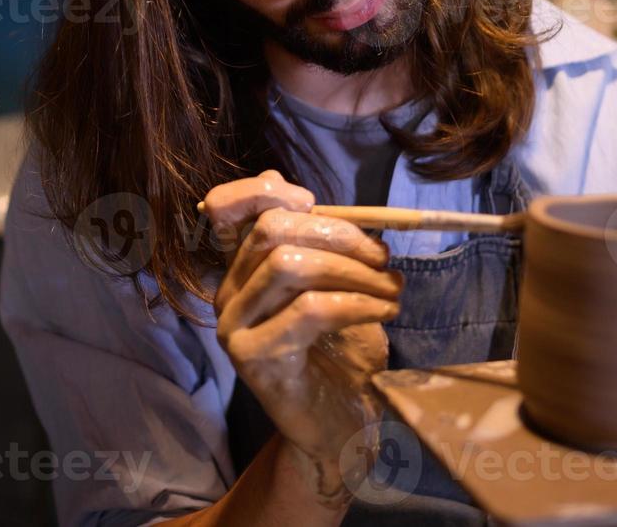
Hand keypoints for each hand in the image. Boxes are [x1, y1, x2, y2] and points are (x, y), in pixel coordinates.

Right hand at [204, 170, 403, 507]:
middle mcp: (228, 294)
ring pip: (288, 264)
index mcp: (241, 269)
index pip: (225, 209)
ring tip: (391, 288)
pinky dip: (357, 303)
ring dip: (353, 270)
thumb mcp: (332, 284)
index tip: (312, 199)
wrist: (339, 426)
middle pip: (270, 231)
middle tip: (382, 257)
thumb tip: (295, 191)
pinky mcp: (256, 359)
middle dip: (337, 234)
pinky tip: (384, 311)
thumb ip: (315, 242)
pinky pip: (309, 311)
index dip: (260, 191)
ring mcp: (235, 327)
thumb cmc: (340, 351)